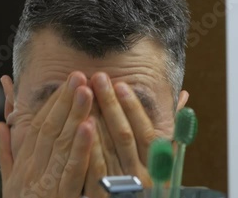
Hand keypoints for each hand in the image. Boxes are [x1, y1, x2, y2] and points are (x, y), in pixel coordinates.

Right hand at [0, 72, 94, 197]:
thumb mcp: (8, 182)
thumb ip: (5, 152)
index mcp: (23, 163)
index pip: (38, 126)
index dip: (52, 104)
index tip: (65, 84)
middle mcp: (32, 167)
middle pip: (50, 128)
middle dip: (65, 100)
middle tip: (78, 75)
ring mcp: (45, 181)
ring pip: (61, 143)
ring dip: (74, 115)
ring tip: (86, 91)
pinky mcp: (59, 196)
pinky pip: (71, 169)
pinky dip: (81, 147)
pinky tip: (90, 127)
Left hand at [84, 72, 155, 197]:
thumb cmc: (142, 182)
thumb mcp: (159, 160)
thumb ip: (166, 129)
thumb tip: (182, 96)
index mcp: (156, 166)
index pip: (146, 132)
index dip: (133, 108)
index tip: (120, 85)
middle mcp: (141, 177)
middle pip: (124, 136)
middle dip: (110, 104)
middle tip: (98, 78)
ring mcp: (121, 186)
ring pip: (108, 149)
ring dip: (96, 118)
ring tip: (85, 94)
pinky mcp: (100, 195)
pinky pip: (94, 169)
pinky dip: (88, 146)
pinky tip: (80, 125)